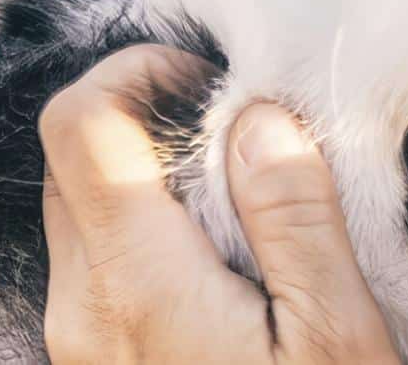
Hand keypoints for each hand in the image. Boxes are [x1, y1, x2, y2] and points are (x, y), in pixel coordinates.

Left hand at [40, 45, 399, 363]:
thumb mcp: (334, 332)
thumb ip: (292, 216)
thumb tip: (257, 117)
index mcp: (138, 285)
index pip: (81, 126)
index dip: (137, 71)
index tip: (214, 76)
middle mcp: (85, 305)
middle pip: (73, 159)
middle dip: (149, 113)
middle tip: (243, 123)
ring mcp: (82, 336)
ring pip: (82, 206)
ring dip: (151, 168)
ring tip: (245, 186)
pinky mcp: (97, 355)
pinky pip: (100, 256)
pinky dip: (151, 220)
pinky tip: (226, 249)